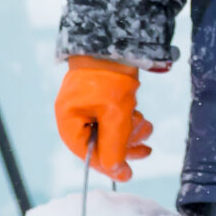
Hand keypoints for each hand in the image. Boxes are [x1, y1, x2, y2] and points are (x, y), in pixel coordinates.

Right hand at [54, 55, 153, 182]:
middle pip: (100, 143)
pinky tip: (140, 115)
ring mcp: (87, 105)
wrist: (116, 41)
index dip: (109, 164)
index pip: (86, 152)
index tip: (130, 172)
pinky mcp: (100, 97)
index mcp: (68, 119)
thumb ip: (114, 147)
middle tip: (146, 148)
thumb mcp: (115, 115)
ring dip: (130, 132)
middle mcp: (74, 114)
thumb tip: (118, 174)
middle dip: (125, 144)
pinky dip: (128, 119)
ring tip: (146, 125)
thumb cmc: (110, 78)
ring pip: (110, 130)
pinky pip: (113, 117)